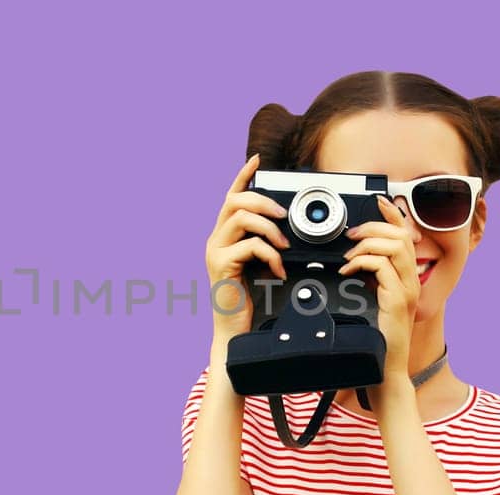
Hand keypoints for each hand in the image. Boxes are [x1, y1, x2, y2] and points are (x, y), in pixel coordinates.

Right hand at [205, 153, 289, 339]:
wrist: (234, 328)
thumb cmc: (248, 298)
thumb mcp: (258, 264)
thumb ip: (263, 244)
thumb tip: (284, 228)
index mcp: (224, 236)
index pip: (231, 197)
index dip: (243, 176)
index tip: (256, 161)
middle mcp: (215, 239)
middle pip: (235, 201)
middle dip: (263, 201)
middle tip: (283, 215)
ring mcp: (215, 251)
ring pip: (241, 219)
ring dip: (269, 228)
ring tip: (284, 245)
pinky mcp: (221, 265)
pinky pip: (250, 246)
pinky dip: (270, 255)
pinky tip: (277, 270)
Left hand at [337, 196, 422, 374]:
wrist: (384, 370)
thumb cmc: (376, 339)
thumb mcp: (372, 301)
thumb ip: (370, 281)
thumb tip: (355, 261)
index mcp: (407, 279)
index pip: (406, 236)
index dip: (394, 215)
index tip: (379, 201)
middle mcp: (411, 281)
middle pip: (401, 236)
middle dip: (374, 227)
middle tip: (352, 234)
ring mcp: (407, 290)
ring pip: (395, 247)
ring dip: (367, 244)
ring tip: (348, 256)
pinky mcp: (398, 300)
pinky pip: (382, 267)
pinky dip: (362, 263)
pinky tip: (348, 271)